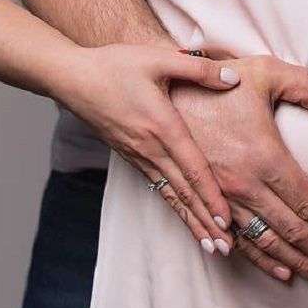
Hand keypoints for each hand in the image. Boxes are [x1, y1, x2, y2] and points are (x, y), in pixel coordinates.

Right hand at [55, 43, 243, 254]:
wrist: (72, 78)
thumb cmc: (115, 65)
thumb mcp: (159, 58)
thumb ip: (199, 68)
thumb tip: (234, 78)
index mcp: (162, 125)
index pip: (192, 167)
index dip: (211, 195)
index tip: (227, 220)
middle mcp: (150, 148)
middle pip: (184, 192)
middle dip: (206, 221)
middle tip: (227, 249)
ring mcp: (139, 156)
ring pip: (171, 196)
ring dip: (192, 222)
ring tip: (212, 246)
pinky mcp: (132, 158)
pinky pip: (158, 188)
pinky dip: (176, 208)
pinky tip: (186, 219)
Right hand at [171, 55, 307, 286]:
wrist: (156, 95)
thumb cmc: (214, 84)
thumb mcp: (265, 72)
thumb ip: (307, 85)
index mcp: (263, 157)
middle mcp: (243, 185)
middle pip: (292, 231)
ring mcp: (220, 199)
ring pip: (266, 242)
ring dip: (297, 263)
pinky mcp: (202, 203)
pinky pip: (234, 240)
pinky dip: (259, 260)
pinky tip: (279, 270)